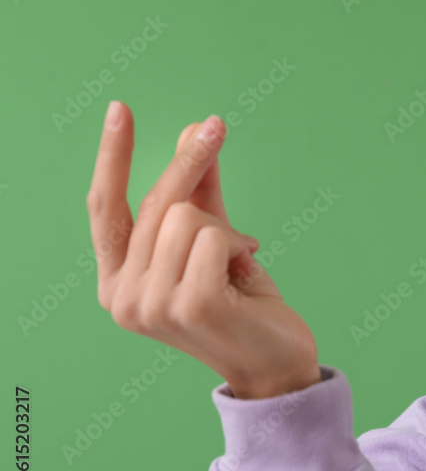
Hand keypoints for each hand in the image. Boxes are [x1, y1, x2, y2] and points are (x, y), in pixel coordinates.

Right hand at [88, 101, 320, 398]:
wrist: (277, 362)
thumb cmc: (243, 304)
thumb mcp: (214, 241)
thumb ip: (200, 193)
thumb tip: (193, 130)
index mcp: (117, 283)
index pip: (104, 209)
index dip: (111, 157)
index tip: (121, 108)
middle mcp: (122, 298)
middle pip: (153, 203)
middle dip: (190, 160)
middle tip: (218, 125)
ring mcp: (152, 306)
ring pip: (186, 216)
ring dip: (224, 229)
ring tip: (238, 258)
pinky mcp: (190, 305)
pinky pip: (212, 235)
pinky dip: (237, 242)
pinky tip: (247, 266)